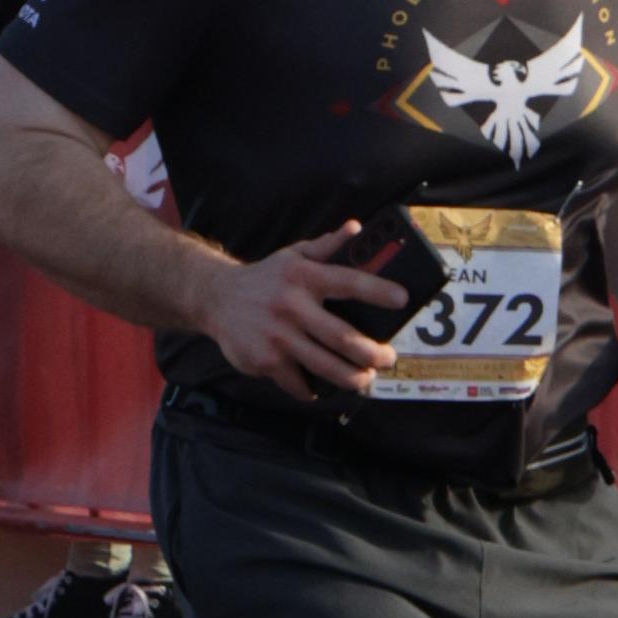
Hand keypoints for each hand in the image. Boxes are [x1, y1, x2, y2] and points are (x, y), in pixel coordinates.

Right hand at [208, 228, 407, 398]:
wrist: (215, 298)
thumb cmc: (265, 278)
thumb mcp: (293, 255)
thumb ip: (327, 246)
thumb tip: (357, 228)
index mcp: (303, 276)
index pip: (347, 281)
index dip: (377, 290)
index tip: (402, 299)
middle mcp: (291, 306)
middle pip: (341, 337)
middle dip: (372, 353)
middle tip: (387, 359)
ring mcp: (277, 336)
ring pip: (324, 366)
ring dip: (350, 378)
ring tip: (364, 379)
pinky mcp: (264, 360)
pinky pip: (297, 382)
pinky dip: (312, 389)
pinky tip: (320, 387)